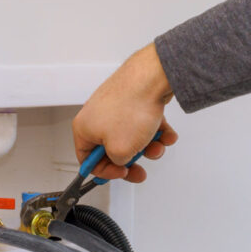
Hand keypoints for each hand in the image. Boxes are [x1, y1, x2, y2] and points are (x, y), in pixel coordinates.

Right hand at [72, 43, 178, 182]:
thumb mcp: (120, 151)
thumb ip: (117, 162)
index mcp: (85, 128)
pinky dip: (156, 131)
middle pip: (112, 148)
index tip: (121, 173)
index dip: (105, 171)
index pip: (87, 159)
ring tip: (158, 145)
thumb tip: (121, 159)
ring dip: (147, 146)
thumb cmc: (131, 108)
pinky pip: (143, 123)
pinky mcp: (133, 101)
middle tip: (141, 168)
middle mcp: (97, 116)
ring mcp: (116, 107)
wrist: (152, 78)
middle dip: (131, 159)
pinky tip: (166, 134)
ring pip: (131, 137)